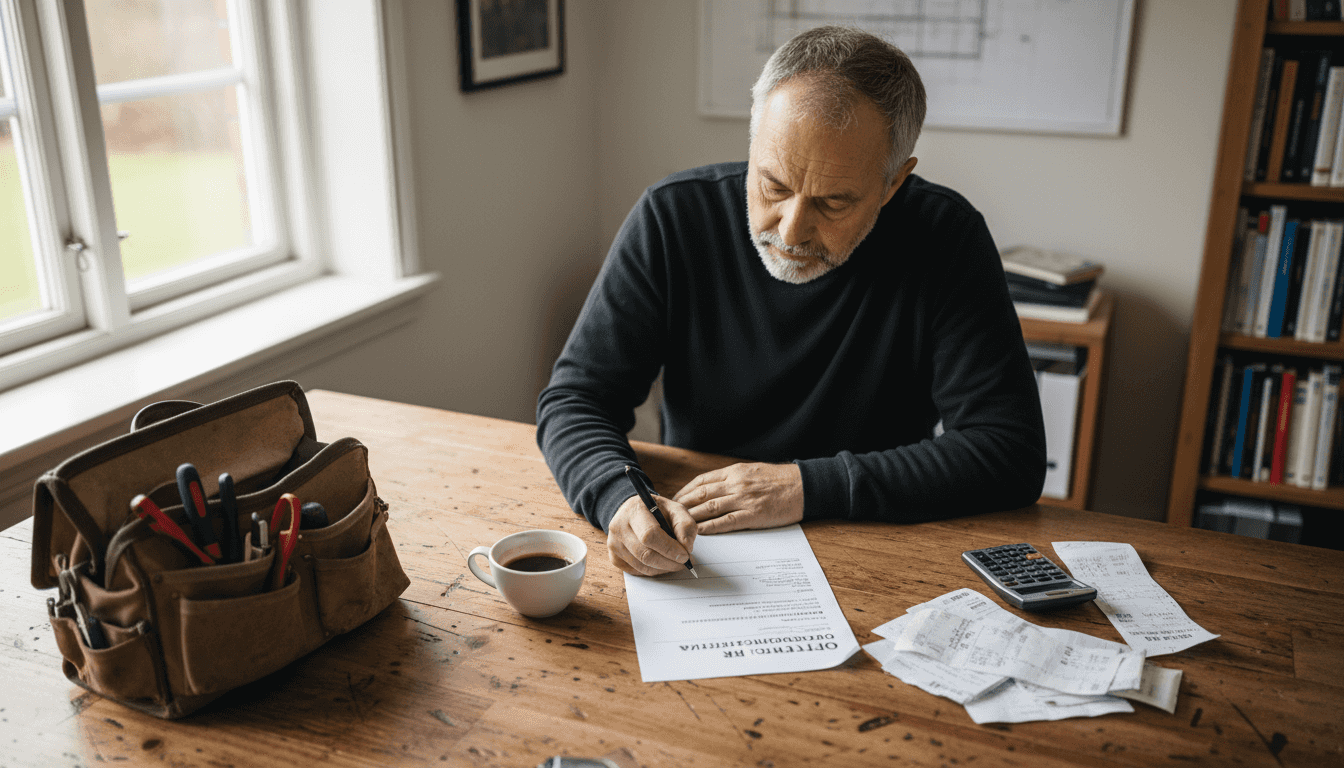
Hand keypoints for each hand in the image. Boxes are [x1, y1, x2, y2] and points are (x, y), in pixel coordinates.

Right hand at [606, 494, 696, 575]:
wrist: (634, 513)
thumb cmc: (656, 512)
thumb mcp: (675, 509)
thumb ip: (685, 525)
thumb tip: (686, 548)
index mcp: (634, 510)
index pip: (649, 534)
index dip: (669, 548)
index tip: (685, 555)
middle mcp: (619, 526)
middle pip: (645, 554)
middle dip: (669, 562)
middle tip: (685, 563)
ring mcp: (614, 543)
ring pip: (641, 566)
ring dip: (663, 568)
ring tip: (676, 563)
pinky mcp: (614, 557)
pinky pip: (636, 571)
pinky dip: (653, 571)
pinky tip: (661, 563)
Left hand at [673, 462, 803, 534]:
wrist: (804, 485)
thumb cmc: (780, 479)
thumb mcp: (752, 471)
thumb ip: (733, 478)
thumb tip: (713, 488)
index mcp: (734, 472)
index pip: (702, 481)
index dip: (685, 491)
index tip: (674, 499)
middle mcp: (735, 484)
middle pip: (701, 494)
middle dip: (682, 504)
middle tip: (669, 514)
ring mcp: (743, 499)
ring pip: (709, 508)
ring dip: (691, 517)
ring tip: (678, 525)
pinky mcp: (752, 515)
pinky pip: (726, 522)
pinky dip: (710, 527)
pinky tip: (699, 532)